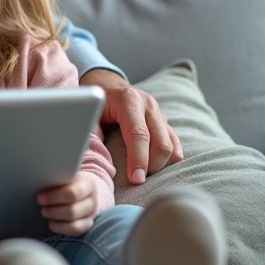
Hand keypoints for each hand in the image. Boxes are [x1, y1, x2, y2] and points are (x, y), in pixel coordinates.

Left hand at [37, 172, 102, 235]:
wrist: (83, 187)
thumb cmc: (69, 179)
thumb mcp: (66, 173)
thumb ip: (57, 177)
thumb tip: (39, 180)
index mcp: (89, 183)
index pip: (72, 193)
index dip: (54, 197)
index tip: (40, 198)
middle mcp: (93, 200)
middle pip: (72, 211)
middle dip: (53, 210)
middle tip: (41, 206)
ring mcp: (92, 214)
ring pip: (74, 223)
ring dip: (56, 219)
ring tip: (45, 213)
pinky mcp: (88, 224)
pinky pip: (75, 231)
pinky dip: (61, 229)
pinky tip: (51, 223)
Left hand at [80, 68, 182, 183]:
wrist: (108, 84)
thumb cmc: (97, 103)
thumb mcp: (89, 114)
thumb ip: (93, 135)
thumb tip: (101, 160)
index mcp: (128, 101)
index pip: (139, 134)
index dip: (139, 159)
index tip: (136, 180)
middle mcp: (148, 105)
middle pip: (161, 143)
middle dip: (152, 166)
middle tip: (137, 180)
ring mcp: (160, 112)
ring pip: (171, 145)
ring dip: (161, 165)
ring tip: (144, 174)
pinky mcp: (165, 121)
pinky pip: (175, 143)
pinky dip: (168, 159)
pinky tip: (156, 168)